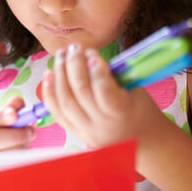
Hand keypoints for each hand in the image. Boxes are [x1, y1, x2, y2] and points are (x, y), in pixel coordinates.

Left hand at [43, 45, 166, 148]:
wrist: (143, 142)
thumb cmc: (141, 110)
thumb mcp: (135, 91)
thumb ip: (112, 76)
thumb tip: (88, 57)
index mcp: (121, 112)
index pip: (104, 90)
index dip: (95, 68)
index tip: (92, 51)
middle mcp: (101, 124)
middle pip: (80, 92)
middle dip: (74, 65)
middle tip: (73, 48)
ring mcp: (86, 130)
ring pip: (65, 101)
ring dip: (59, 75)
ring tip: (60, 56)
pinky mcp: (76, 132)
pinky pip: (57, 112)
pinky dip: (50, 92)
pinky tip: (48, 74)